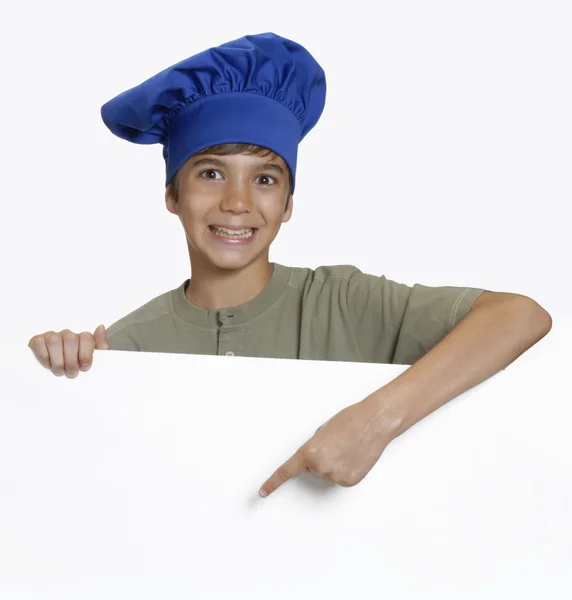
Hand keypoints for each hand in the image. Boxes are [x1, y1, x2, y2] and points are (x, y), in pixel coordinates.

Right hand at [28, 324, 109, 377]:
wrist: (61, 373)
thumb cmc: (78, 365)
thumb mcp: (95, 359)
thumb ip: (102, 345)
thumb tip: (101, 327)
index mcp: (82, 338)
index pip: (86, 338)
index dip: (85, 354)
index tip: (84, 367)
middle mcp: (67, 335)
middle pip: (70, 340)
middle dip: (71, 360)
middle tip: (71, 373)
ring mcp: (52, 336)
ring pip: (54, 341)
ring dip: (58, 360)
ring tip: (60, 371)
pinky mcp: (37, 340)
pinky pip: (39, 343)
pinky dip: (44, 356)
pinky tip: (48, 365)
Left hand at [259, 396, 394, 497]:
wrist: (373, 423)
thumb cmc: (349, 421)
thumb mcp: (322, 431)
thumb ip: (312, 448)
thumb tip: (312, 462)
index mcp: (309, 451)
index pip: (286, 471)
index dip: (273, 483)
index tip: (262, 492)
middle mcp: (320, 467)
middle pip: (312, 469)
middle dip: (319, 459)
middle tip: (334, 445)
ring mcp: (335, 476)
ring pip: (327, 474)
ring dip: (333, 464)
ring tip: (347, 449)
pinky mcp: (348, 481)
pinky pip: (340, 478)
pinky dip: (345, 470)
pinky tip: (353, 457)